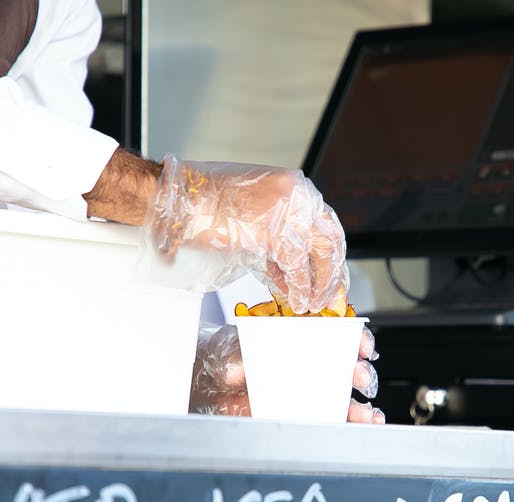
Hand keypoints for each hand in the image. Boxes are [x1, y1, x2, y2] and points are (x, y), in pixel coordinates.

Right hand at [145, 155, 348, 313]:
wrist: (180, 200)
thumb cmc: (205, 205)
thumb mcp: (252, 216)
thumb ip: (276, 239)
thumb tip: (289, 271)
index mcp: (294, 186)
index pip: (325, 223)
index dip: (329, 254)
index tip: (332, 275)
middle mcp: (299, 195)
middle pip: (331, 237)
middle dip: (333, 271)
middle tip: (332, 296)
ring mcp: (290, 212)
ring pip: (323, 252)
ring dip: (322, 283)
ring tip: (316, 304)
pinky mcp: (276, 233)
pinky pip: (298, 267)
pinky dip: (300, 288)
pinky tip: (298, 302)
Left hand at [189, 325, 383, 423]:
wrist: (209, 389)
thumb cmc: (225, 359)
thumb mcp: (228, 352)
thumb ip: (235, 359)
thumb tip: (237, 370)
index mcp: (300, 340)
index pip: (336, 335)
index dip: (354, 338)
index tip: (361, 346)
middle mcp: (310, 366)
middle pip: (348, 368)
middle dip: (361, 373)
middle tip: (359, 378)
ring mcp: (310, 393)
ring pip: (347, 398)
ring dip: (362, 406)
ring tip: (365, 414)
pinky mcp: (305, 417)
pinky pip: (335, 421)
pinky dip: (353, 425)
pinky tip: (363, 427)